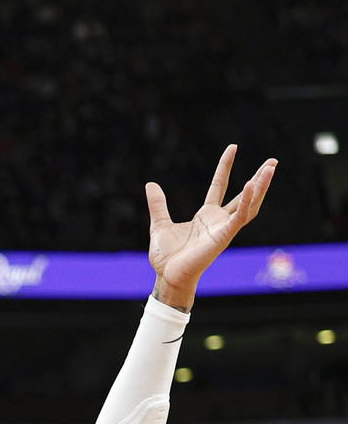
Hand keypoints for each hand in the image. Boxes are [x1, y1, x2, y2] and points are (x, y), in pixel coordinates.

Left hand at [146, 145, 275, 308]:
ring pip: (249, 204)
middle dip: (259, 179)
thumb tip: (151, 184)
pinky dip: (247, 202)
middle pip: (244, 195)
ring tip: (270, 169)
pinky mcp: (224, 237)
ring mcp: (223, 228)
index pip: (219, 185)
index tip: (233, 148)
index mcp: (206, 216)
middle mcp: (218, 220)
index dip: (225, 167)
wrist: (167, 276)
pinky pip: (240, 217)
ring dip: (260, 187)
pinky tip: (252, 186)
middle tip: (273, 161)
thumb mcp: (160, 224)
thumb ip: (158, 204)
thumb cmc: (166, 257)